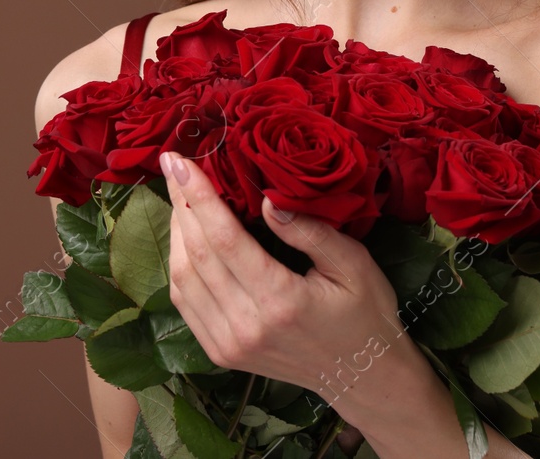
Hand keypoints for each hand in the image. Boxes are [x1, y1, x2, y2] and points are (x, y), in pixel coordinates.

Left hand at [160, 149, 406, 400]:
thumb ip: (310, 231)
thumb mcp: (354, 264)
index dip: (198, 196)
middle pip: (197, 254)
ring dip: (176, 233)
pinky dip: (179, 266)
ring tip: (179, 197)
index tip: (180, 162)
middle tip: (174, 167)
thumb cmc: (366, 314)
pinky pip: (185, 304)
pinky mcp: (222, 354)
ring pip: (183, 279)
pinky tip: (185, 239)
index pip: (224, 238)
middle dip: (180, 204)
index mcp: (281, 301)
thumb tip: (266, 201)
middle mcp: (247, 325)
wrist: (363, 376)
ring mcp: (230, 344)